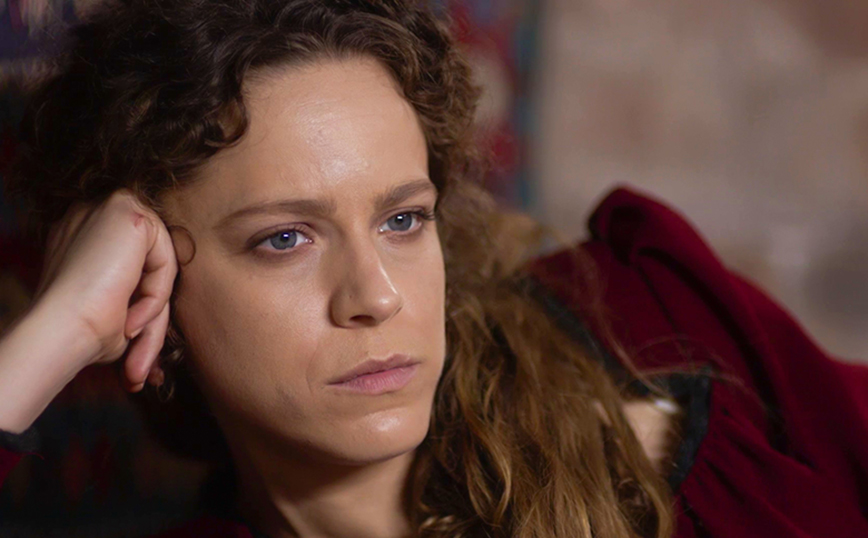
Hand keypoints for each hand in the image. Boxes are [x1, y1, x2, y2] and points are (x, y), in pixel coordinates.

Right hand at [35, 189, 177, 391]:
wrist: (58, 332)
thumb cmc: (80, 332)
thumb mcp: (118, 315)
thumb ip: (142, 303)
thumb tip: (160, 334)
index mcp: (85, 239)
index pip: (136, 270)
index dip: (142, 312)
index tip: (133, 353)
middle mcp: (93, 217)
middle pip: (151, 267)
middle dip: (152, 318)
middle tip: (139, 366)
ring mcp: (107, 209)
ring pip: (160, 266)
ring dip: (154, 314)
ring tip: (135, 350)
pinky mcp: (126, 210)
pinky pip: (164, 261)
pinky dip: (155, 297)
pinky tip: (132, 320)